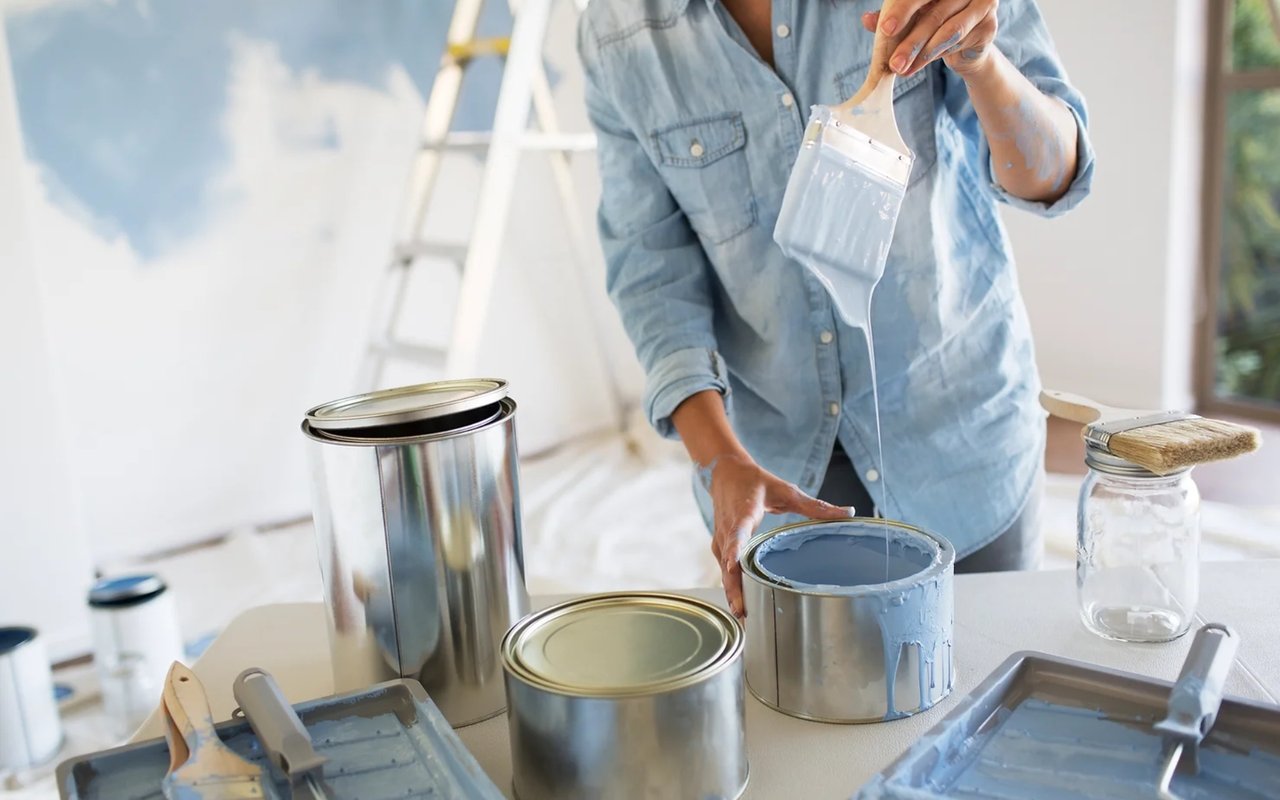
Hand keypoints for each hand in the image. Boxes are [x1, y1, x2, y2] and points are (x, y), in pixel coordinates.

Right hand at [706, 453, 853, 617]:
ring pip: (724, 569)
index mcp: (744, 512)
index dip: (734, 549)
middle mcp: (728, 528)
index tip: (732, 565)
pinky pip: (724, 569)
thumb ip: (815, 506)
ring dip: (731, 591)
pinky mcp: (720, 547)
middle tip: (742, 610)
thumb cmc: (755, 482)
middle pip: (728, 561)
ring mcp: (721, 539)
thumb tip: (848, 512)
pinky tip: (740, 605)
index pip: (737, 532)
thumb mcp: (786, 490)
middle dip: (734, 586)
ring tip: (743, 614)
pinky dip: (731, 586)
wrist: (725, 472)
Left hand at [861, 0, 998, 78]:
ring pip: (947, 30)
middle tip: (893, 61)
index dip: (902, 9)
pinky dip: (936, 56)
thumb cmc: (935, 26)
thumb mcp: (911, 20)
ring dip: (922, 53)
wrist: (967, 47)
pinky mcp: (989, 25)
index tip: (885, 29)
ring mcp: (982, 4)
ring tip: (902, 68)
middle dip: (910, 40)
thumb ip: (891, 17)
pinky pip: (959, 42)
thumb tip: (866, 19)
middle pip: (934, 13)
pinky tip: (917, 66)